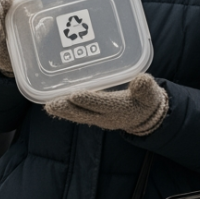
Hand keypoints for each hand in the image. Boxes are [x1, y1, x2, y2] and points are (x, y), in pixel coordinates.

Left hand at [44, 74, 168, 135]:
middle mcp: (107, 116)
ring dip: (63, 111)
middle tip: (51, 104)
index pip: (102, 103)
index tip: (75, 94)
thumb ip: (146, 88)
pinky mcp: (95, 117)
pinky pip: (79, 115)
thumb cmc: (147, 100)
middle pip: (85, 113)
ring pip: (79, 115)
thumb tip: (142, 80)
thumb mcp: (150, 94)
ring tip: (49, 106)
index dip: (89, 99)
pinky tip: (55, 105)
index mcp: (121, 108)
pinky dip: (67, 111)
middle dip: (68, 108)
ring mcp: (99, 118)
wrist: (146, 117)